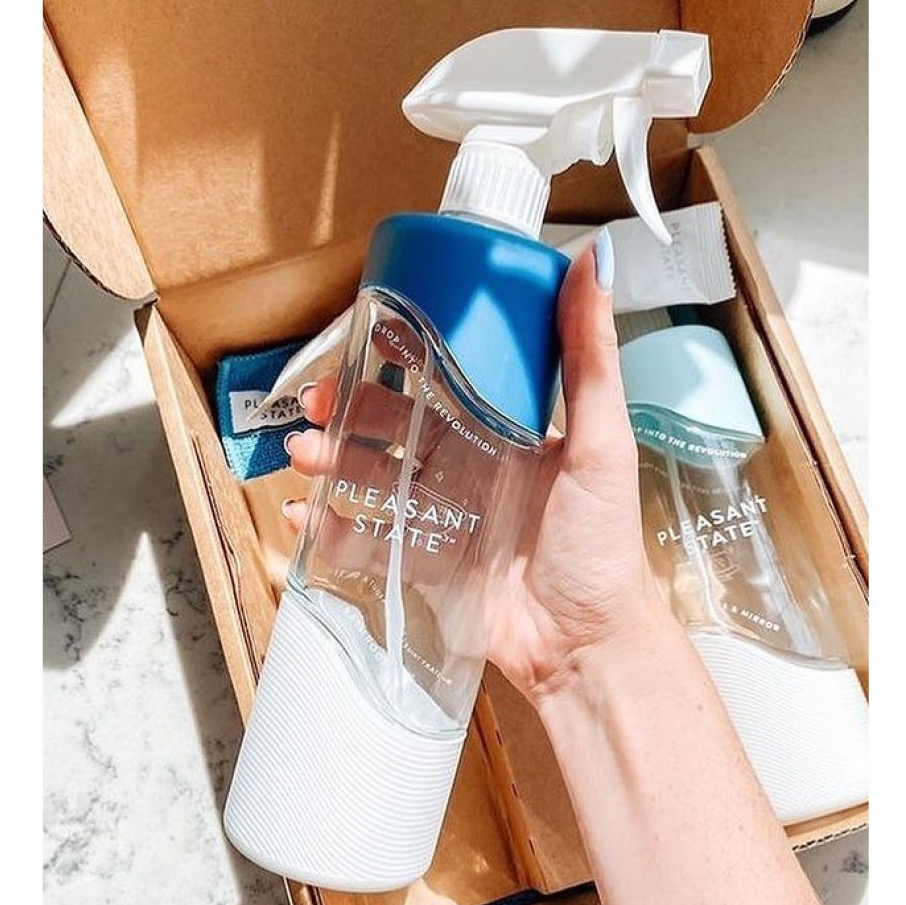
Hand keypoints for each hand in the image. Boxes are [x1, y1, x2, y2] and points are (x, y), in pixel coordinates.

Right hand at [281, 239, 673, 702]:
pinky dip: (332, 529)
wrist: (587, 645)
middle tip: (315, 404)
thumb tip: (598, 259)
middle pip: (401, 427)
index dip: (407, 360)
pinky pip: (373, 541)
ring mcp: (454, 519)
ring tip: (302, 454)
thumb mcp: (601, 442)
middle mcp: (483, 469)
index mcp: (519, 434)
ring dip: (334, 463)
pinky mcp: (432, 568)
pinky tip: (303, 517)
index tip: (368, 339)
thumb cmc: (602, 545)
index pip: (454, 381)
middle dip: (352, 412)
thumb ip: (591, 357)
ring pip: (379, 478)